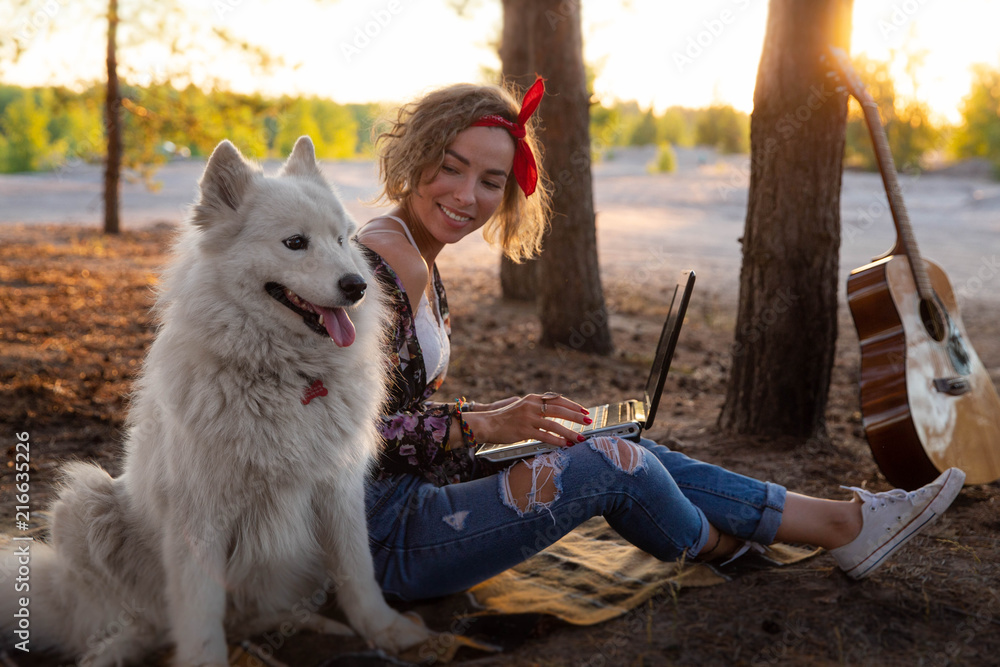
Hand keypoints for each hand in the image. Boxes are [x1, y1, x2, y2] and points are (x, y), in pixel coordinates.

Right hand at [463, 392, 591, 447]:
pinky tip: (565, 444)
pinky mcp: (524, 430)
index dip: (572, 405)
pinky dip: (557, 440)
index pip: (557, 400)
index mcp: (532, 398)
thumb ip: (537, 407)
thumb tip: (553, 411)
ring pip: (554, 424)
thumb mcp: (522, 407)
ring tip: (580, 438)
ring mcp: (528, 418)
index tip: (584, 411)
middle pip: (559, 410)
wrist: (486, 424)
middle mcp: (532, 406)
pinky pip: (545, 436)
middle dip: (576, 417)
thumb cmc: (504, 418)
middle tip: (588, 422)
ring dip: (569, 432)